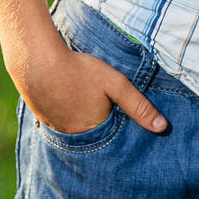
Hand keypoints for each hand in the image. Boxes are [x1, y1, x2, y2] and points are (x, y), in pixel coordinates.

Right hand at [13, 34, 168, 135]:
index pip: (114, 137)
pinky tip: (69, 98)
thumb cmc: (78, 70)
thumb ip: (139, 105)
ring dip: (83, 118)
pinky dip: (67, 113)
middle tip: (103, 104)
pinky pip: (61, 121)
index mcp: (95, 131)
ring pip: (77, 127)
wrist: (35, 61)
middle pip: (95, 134)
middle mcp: (75, 136)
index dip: (120, 125)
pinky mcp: (43, 118)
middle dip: (102, 123)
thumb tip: (163, 128)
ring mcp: (56, 129)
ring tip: (86, 100)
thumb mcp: (115, 83)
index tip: (123, 115)